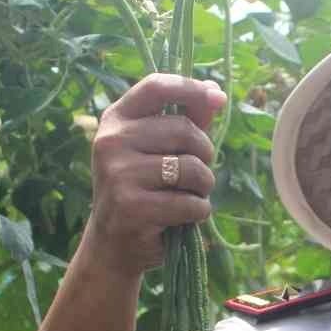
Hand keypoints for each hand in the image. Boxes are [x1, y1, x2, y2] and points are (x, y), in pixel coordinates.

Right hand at [82, 74, 226, 278]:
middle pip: (185, 130)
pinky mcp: (132, 207)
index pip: (156, 87)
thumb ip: (186, 120)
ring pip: (192, 168)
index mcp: (117, 120)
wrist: (113, 243)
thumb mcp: (158, 150)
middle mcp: (112, 141)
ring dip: (203, 186)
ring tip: (188, 195)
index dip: (191, 89)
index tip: (217, 99)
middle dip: (204, 154)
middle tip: (195, 174)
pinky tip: (182, 218)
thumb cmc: (143, 190)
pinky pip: (190, 203)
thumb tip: (216, 92)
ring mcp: (119, 174)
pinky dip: (198, 212)